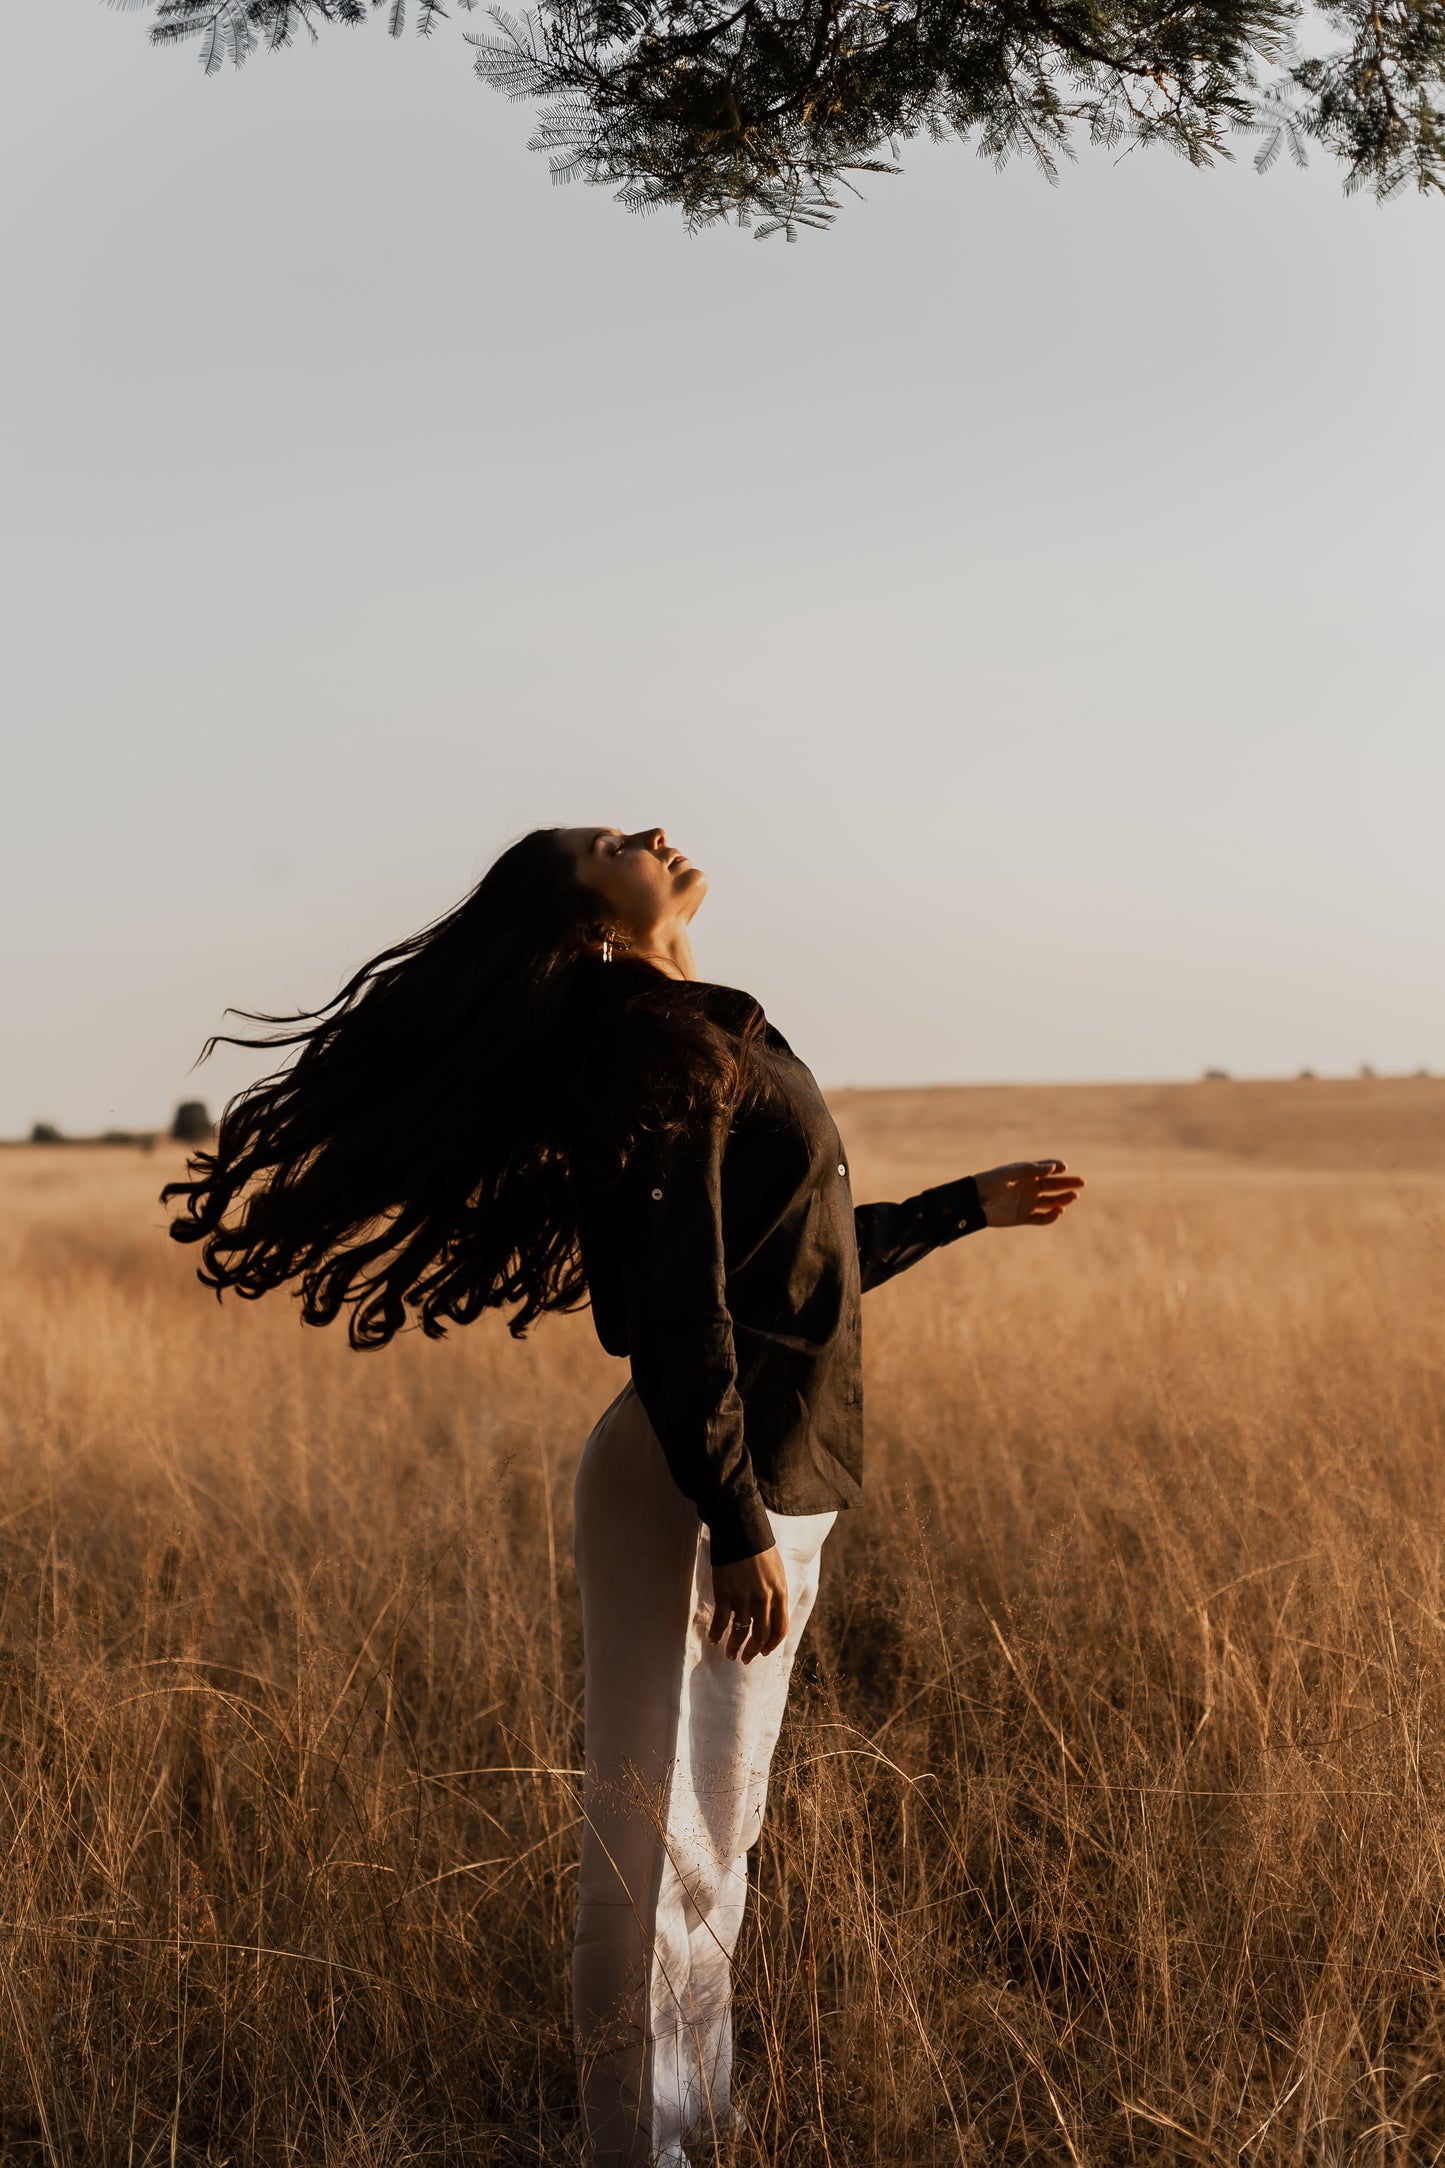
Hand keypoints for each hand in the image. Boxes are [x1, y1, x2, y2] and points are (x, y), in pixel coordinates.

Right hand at [708, 1547, 788, 1662]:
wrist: (741, 1532)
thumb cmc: (760, 1550)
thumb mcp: (777, 1572)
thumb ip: (777, 1594)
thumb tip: (773, 1614)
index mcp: (779, 1594)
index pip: (780, 1629)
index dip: (772, 1645)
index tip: (764, 1652)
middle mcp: (763, 1600)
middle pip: (761, 1635)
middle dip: (753, 1651)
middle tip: (747, 1659)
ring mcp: (743, 1598)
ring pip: (740, 1633)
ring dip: (735, 1647)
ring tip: (730, 1654)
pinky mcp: (725, 1594)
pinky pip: (720, 1622)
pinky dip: (716, 1633)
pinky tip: (714, 1639)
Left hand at [975, 1159, 1084, 1227]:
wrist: (973, 1203)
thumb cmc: (989, 1183)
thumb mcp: (1010, 1173)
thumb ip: (1031, 1170)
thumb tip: (1053, 1167)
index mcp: (1026, 1174)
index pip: (1046, 1169)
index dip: (1057, 1167)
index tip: (1065, 1167)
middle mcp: (1029, 1188)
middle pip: (1053, 1186)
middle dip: (1068, 1184)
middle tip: (1081, 1182)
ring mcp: (1027, 1203)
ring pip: (1051, 1202)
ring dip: (1063, 1199)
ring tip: (1073, 1196)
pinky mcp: (1023, 1217)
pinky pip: (1041, 1218)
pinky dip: (1051, 1216)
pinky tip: (1058, 1211)